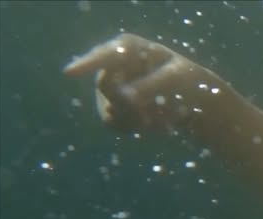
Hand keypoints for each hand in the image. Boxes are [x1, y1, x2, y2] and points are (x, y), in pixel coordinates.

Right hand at [63, 33, 227, 132]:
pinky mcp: (112, 109)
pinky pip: (117, 125)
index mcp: (129, 47)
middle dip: (132, 105)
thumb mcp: (177, 79)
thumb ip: (151, 86)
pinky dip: (140, 128)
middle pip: (108, 87)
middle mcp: (113, 65)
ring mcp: (110, 88)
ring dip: (142, 120)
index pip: (106, 54)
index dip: (87, 64)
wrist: (193, 100)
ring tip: (168, 116)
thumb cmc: (186, 80)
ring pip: (111, 110)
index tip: (70, 73)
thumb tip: (124, 98)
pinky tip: (159, 124)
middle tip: (158, 115)